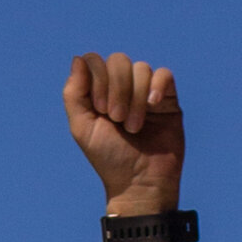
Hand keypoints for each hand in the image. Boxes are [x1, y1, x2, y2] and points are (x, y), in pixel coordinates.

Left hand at [63, 55, 183, 213]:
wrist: (139, 182)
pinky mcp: (167, 99)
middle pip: (119, 60)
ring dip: (135, 98)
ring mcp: (145, 91)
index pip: (95, 61)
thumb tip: (78, 59)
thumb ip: (74, 94)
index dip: (98, 79)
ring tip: (134, 127)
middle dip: (117, 89)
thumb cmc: (109, 159)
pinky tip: (153, 105)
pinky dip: (157, 86)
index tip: (100, 109)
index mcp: (99, 92)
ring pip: (141, 68)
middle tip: (117, 119)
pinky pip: (164, 74)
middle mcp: (122, 88)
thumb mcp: (83, 128)